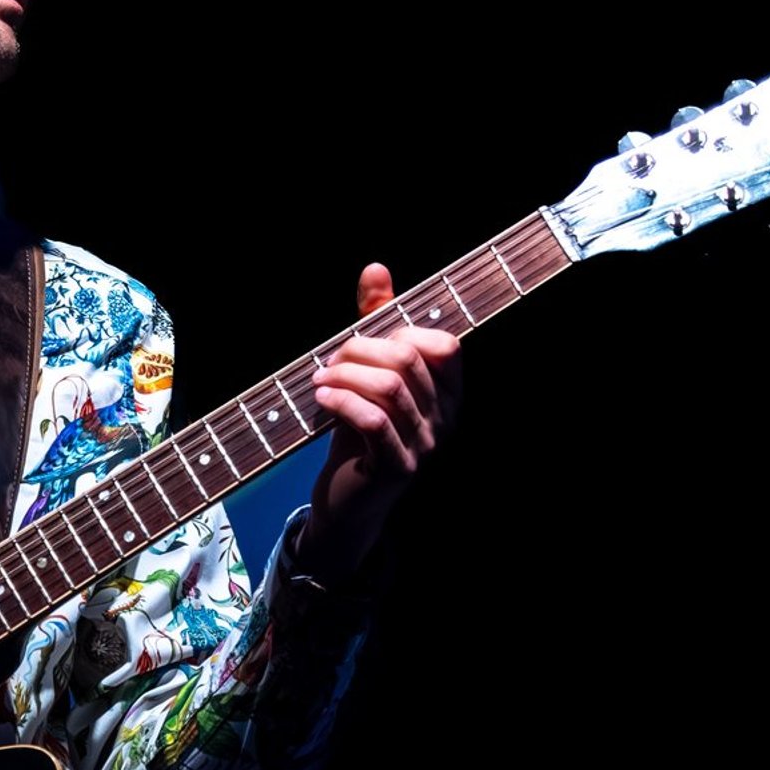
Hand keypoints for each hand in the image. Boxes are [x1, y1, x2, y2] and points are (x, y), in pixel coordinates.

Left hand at [298, 262, 462, 581]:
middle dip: (359, 350)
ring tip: (319, 380)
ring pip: (389, 387)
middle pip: (407, 360)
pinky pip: (374, 420)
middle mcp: (447, 419)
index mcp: (449, 393)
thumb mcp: (368, 373)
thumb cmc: (360, 432)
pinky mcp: (399, 467)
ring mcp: (427, 445)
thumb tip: (376, 268)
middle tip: (328, 362)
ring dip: (345, 375)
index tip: (364, 340)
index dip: (402, 332)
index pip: (445, 345)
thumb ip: (376, 322)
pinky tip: (320, 398)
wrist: (347, 500)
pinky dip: (341, 401)